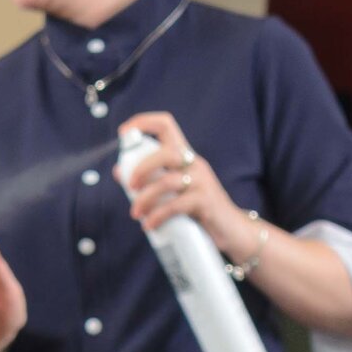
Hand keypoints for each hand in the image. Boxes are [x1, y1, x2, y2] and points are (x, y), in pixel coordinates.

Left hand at [121, 112, 242, 255]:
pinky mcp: (205, 202)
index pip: (166, 124)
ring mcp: (202, 181)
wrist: (232, 230)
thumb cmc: (199, 208)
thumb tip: (119, 172)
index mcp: (185, 155)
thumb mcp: (175, 190)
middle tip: (130, 186)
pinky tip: (150, 225)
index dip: (143, 122)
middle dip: (141, 167)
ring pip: (167, 182)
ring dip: (145, 199)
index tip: (123, 133)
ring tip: (136, 214)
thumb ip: (151, 179)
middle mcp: (195, 163)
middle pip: (165, 152)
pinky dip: (157, 216)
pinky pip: (176, 206)